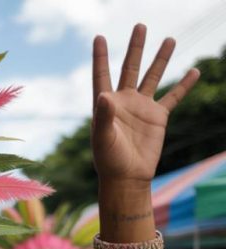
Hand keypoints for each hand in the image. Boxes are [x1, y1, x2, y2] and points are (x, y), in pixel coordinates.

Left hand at [91, 24, 198, 184]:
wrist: (127, 177)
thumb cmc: (108, 160)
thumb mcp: (102, 138)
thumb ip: (103, 116)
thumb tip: (104, 94)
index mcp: (105, 104)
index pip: (102, 75)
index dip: (100, 57)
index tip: (99, 37)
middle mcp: (124, 101)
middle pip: (130, 68)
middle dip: (135, 48)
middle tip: (140, 26)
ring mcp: (142, 107)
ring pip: (153, 77)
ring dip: (161, 59)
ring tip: (169, 38)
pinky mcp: (158, 117)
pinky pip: (174, 97)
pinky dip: (184, 85)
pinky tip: (194, 71)